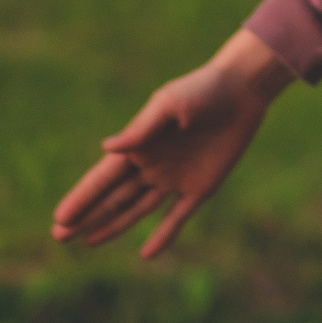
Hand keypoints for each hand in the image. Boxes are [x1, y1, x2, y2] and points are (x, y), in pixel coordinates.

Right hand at [52, 30, 293, 257]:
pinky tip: (148, 254)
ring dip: (114, 225)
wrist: (242, 89)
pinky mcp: (202, 186)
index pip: (103, 179)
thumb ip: (141, 130)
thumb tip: (106, 148)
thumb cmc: (202, 91)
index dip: (82, 198)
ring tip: (89, 241)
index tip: (60, 218)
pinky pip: (179, 216)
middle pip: (114, 198)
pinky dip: (164, 234)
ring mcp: (176, 178)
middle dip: (88, 216)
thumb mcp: (168, 105)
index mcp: (139, 147)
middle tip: (59, 236)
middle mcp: (152, 166)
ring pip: (138, 209)